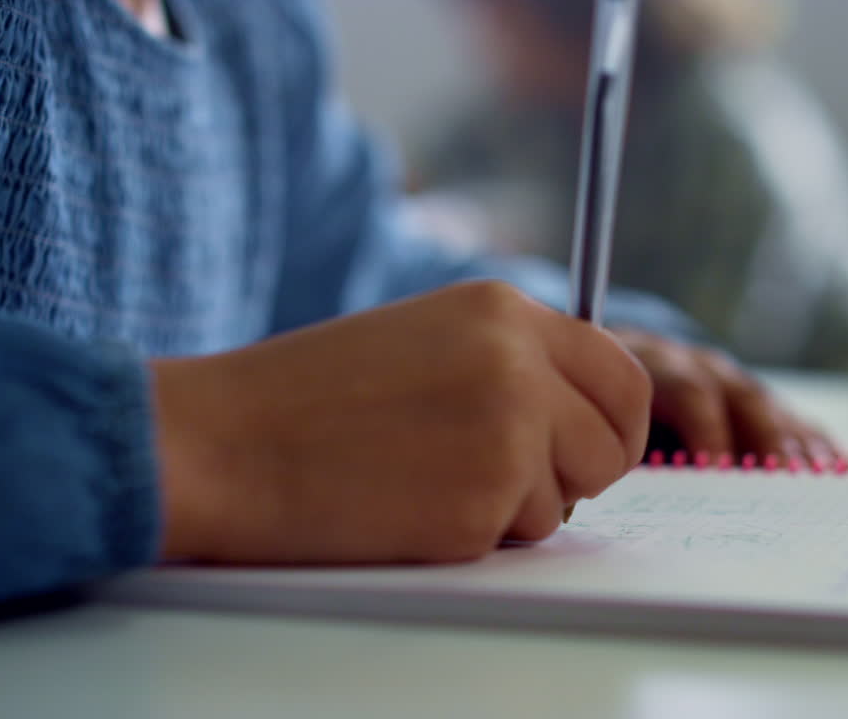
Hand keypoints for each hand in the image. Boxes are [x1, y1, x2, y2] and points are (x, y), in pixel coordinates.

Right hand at [152, 281, 650, 563]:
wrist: (225, 443)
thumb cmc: (311, 395)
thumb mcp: (428, 337)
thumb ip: (512, 360)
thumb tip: (582, 413)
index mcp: (505, 310)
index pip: (622, 374)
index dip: (616, 421)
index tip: (598, 445)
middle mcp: (520, 365)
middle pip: (614, 442)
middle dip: (582, 472)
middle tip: (525, 480)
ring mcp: (508, 435)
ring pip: (568, 498)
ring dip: (517, 506)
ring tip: (431, 478)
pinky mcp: (481, 505)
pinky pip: (515, 536)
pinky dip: (474, 535)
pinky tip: (408, 504)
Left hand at [613, 329, 841, 465]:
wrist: (621, 361)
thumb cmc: (605, 406)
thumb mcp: (601, 413)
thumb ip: (616, 442)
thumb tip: (627, 484)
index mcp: (659, 366)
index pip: (690, 390)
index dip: (705, 429)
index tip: (716, 471)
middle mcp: (707, 369)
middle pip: (743, 399)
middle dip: (765, 441)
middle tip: (782, 483)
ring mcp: (738, 386)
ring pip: (774, 412)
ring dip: (798, 449)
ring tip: (821, 485)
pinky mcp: (763, 406)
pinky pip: (797, 425)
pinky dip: (819, 450)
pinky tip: (843, 475)